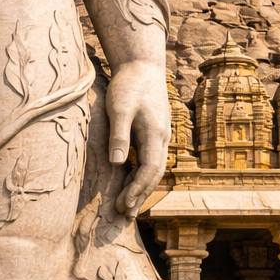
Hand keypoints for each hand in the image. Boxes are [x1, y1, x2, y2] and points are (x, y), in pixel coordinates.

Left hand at [105, 59, 169, 216]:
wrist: (142, 64)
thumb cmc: (129, 84)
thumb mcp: (120, 108)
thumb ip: (119, 135)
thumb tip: (117, 163)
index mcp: (155, 134)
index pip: (149, 170)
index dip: (137, 190)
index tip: (123, 205)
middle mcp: (162, 138)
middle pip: (154, 175)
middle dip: (140, 195)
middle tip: (124, 215)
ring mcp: (160, 135)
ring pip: (154, 168)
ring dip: (142, 188)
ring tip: (128, 206)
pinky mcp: (154, 132)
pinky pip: (150, 159)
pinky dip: (142, 174)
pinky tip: (131, 182)